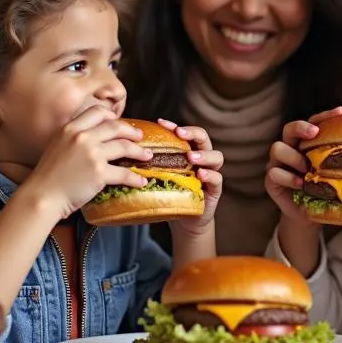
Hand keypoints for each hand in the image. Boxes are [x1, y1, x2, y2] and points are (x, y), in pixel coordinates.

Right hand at [27, 105, 151, 219]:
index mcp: (70, 128)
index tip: (119, 121)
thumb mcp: (57, 146)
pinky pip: (124, 173)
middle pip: (115, 127)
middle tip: (140, 136)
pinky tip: (142, 181)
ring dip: (139, 152)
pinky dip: (135, 178)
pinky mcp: (99, 173)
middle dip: (131, 131)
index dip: (112, 116)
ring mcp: (92, 154)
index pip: (97, 112)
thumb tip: (92, 138)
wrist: (42, 196)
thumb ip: (73, 139)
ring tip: (147, 155)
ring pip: (124, 147)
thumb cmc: (47, 176)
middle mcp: (82, 137)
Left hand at [157, 119, 223, 236]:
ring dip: (203, 154)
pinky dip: (210, 175)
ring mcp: (210, 173)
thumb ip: (152, 163)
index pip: (185, 133)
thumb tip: (124, 152)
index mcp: (188, 152)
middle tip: (180, 134)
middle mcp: (201, 159)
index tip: (161, 122)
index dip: (174, 126)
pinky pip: (217, 179)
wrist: (183, 220)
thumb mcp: (159, 176)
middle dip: (193, 133)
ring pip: (216, 157)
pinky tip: (200, 174)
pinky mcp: (214, 190)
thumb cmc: (170, 194)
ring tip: (191, 157)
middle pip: (204, 138)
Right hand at [264, 107, 341, 222]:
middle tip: (314, 133)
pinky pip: (274, 172)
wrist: (308, 216)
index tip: (340, 111)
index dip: (324, 115)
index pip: (313, 122)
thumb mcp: (335, 175)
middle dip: (301, 127)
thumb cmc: (324, 192)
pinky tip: (301, 185)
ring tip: (307, 169)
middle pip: (289, 128)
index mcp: (306, 144)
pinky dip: (288, 177)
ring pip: (277, 148)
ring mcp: (278, 163)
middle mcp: (290, 149)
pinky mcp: (271, 181)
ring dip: (294, 157)